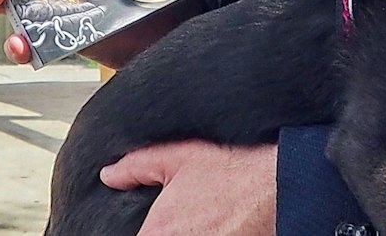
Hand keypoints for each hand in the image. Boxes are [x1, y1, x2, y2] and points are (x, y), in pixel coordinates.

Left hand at [99, 139, 278, 235]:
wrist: (277, 186)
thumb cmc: (230, 171)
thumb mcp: (176, 158)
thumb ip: (134, 167)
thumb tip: (109, 176)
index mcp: (158, 232)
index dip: (137, 233)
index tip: (151, 225)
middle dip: (160, 232)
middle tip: (179, 219)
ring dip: (185, 233)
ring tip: (196, 222)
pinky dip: (206, 235)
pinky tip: (211, 227)